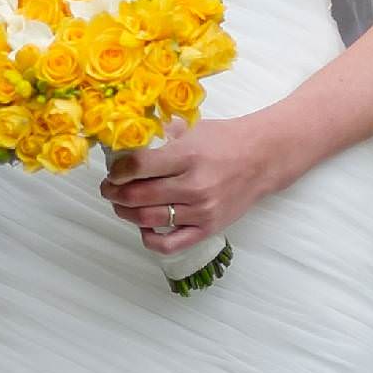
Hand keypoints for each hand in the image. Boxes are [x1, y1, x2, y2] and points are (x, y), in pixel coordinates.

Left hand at [100, 115, 294, 258]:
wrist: (263, 158)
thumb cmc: (225, 141)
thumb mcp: (192, 128)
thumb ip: (161, 134)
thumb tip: (126, 138)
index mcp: (187, 156)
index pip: (137, 167)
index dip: (117, 171)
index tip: (113, 170)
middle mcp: (193, 186)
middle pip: (138, 195)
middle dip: (114, 192)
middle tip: (109, 188)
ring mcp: (201, 210)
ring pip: (148, 219)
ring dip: (126, 213)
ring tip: (122, 204)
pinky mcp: (208, 228)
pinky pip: (171, 244)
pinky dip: (150, 239)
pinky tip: (144, 228)